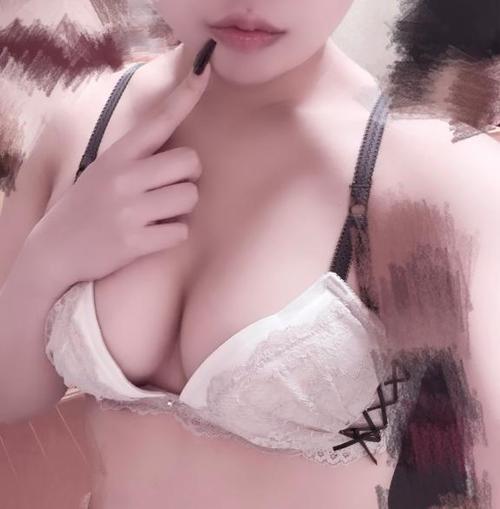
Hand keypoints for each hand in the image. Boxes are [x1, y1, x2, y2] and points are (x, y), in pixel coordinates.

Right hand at [30, 39, 215, 282]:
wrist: (54, 251)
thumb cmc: (86, 207)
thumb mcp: (103, 171)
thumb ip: (136, 158)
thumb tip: (181, 153)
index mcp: (118, 155)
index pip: (159, 120)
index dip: (186, 95)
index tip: (205, 68)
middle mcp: (125, 177)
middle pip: (190, 162)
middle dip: (189, 177)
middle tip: (170, 188)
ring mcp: (130, 210)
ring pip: (191, 197)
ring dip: (183, 208)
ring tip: (158, 214)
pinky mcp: (135, 242)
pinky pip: (182, 232)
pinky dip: (173, 235)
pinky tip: (152, 236)